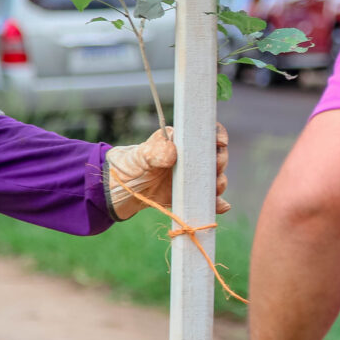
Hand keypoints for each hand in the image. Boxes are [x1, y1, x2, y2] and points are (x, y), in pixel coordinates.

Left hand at [105, 123, 229, 220]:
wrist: (119, 192)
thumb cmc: (128, 167)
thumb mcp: (139, 157)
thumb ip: (154, 152)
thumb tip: (173, 153)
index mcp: (181, 142)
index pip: (207, 132)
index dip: (218, 135)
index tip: (219, 143)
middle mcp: (191, 158)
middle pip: (216, 156)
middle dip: (220, 161)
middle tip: (215, 168)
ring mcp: (192, 178)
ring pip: (215, 177)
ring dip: (219, 183)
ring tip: (214, 189)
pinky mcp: (190, 196)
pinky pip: (208, 200)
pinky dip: (217, 204)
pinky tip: (220, 206)